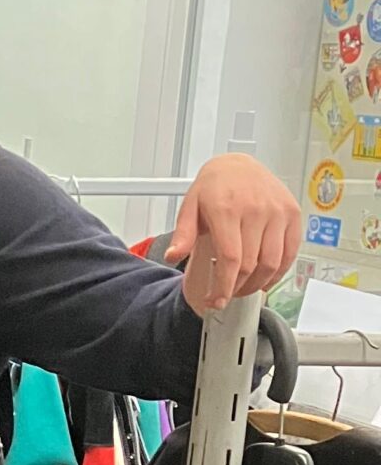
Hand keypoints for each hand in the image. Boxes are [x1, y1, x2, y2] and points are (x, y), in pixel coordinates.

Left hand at [165, 156, 302, 310]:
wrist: (238, 164)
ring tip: (244, 288)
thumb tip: (173, 256)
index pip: (229, 258)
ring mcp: (277, 212)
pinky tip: (266, 278)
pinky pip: (290, 251)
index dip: (224, 286)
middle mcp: (255, 210)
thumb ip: (182, 234)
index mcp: (227, 209)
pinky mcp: (292, 213)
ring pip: (272, 262)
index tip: (216, 300)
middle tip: (227, 294)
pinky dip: (280, 271)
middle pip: (251, 264)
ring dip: (258, 284)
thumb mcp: (190, 207)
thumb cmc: (213, 186)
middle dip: (237, 287)